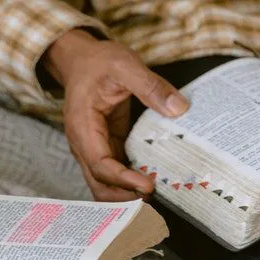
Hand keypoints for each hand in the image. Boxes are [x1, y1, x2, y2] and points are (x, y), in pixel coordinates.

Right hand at [44, 29, 189, 200]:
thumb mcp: (125, 64)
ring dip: (127, 195)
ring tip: (156, 198)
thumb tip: (178, 108)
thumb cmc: (98, 62)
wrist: (81, 60)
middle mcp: (83, 144)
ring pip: (105, 184)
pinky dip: (130, 183)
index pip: (100, 164)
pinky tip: (152, 183)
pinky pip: (115, 173)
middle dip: (124, 197)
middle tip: (155, 199)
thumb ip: (150, 86)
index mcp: (82, 127)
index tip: (148, 186)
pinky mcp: (106, 147)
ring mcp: (94, 148)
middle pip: (99, 183)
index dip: (123, 179)